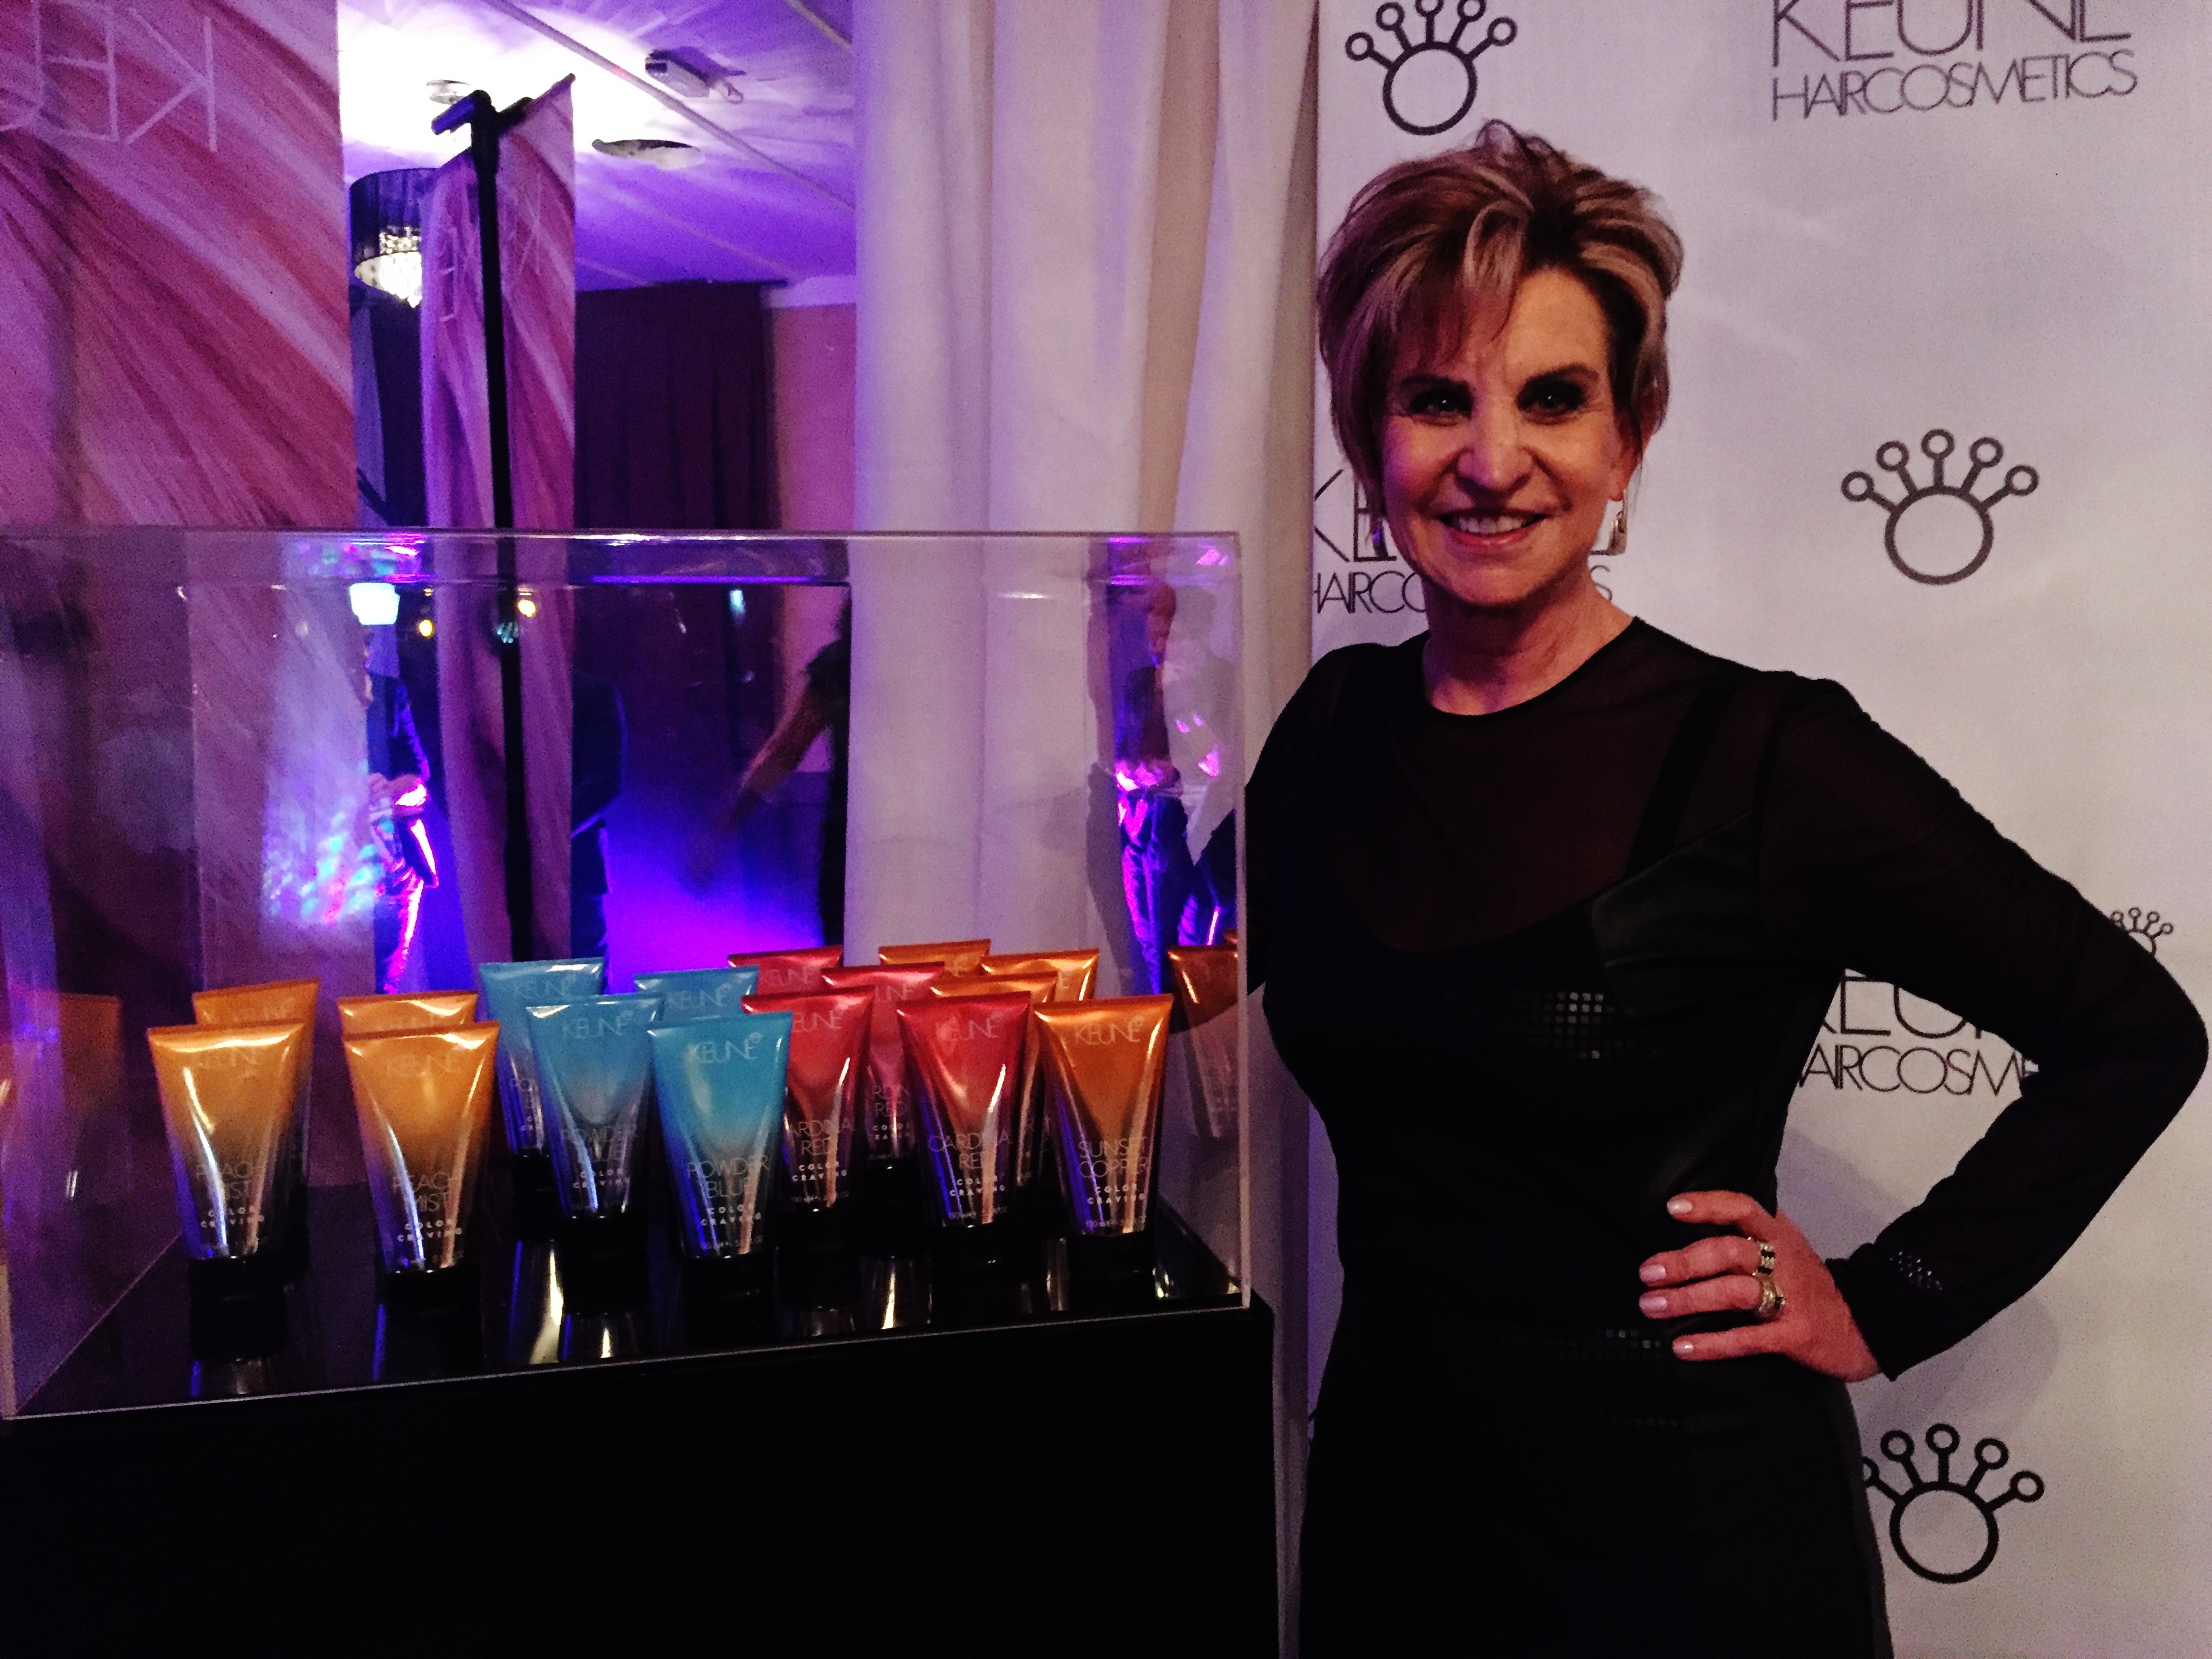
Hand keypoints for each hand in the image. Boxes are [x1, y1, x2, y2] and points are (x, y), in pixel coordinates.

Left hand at [1636, 1191, 1879, 1381]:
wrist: (1866, 1325)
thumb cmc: (1811, 1286)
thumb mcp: (1785, 1248)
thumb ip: (1747, 1235)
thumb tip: (1690, 1229)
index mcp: (1777, 1235)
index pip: (1742, 1208)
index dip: (1708, 1206)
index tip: (1672, 1208)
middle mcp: (1782, 1261)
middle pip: (1729, 1252)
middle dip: (1684, 1262)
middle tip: (1648, 1273)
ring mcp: (1790, 1299)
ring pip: (1733, 1293)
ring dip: (1688, 1299)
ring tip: (1652, 1305)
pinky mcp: (1794, 1336)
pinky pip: (1748, 1338)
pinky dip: (1713, 1343)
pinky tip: (1683, 1346)